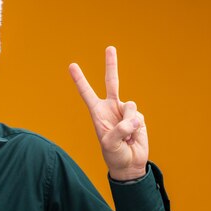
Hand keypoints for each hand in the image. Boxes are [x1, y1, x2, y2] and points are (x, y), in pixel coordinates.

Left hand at [68, 46, 147, 180]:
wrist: (129, 163)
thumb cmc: (114, 154)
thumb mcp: (110, 144)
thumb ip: (119, 129)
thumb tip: (132, 118)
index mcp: (97, 112)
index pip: (87, 93)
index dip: (80, 80)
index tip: (72, 66)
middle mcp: (111, 108)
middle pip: (112, 82)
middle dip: (111, 64)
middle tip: (110, 48)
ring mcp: (125, 111)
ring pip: (129, 105)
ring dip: (128, 122)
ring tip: (125, 136)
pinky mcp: (138, 117)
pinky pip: (138, 116)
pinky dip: (136, 128)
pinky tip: (133, 136)